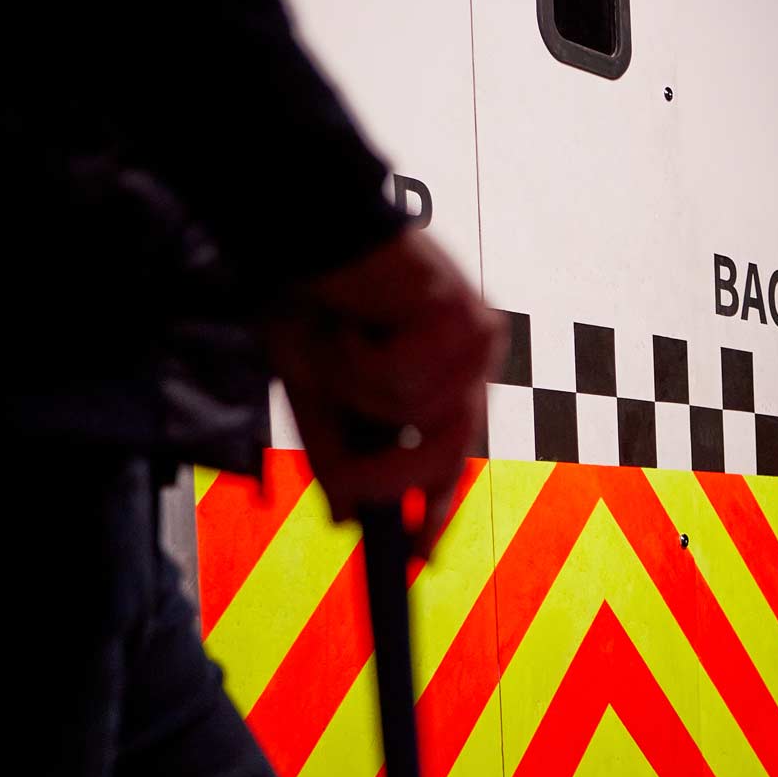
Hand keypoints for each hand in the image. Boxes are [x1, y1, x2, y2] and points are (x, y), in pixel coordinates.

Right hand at [265, 227, 504, 554]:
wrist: (303, 220)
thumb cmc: (311, 293)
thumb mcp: (315, 389)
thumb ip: (337, 453)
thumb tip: (346, 517)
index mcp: (445, 374)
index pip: (454, 452)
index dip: (439, 505)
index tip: (421, 556)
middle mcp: (470, 359)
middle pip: (447, 449)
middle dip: (387, 473)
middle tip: (343, 480)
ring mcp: (474, 339)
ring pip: (414, 414)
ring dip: (352, 384)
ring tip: (334, 335)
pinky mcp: (464, 319)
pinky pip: (399, 379)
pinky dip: (355, 357)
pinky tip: (350, 315)